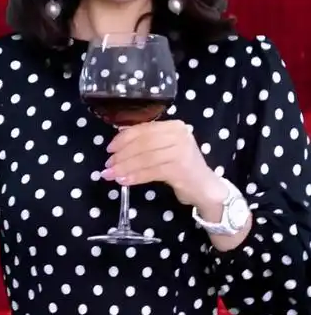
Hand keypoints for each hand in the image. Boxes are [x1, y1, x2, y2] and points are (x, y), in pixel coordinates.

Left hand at [101, 120, 226, 210]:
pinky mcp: (181, 168)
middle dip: (122, 155)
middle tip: (108, 165)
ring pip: (145, 157)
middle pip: (143, 143)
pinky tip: (125, 181)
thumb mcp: (164, 150)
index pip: (143, 129)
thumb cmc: (181, 168)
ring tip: (112, 175)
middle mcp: (179, 134)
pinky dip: (136, 176)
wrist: (205, 188)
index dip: (123, 139)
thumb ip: (146, 143)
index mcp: (173, 126)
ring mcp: (182, 150)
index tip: (109, 149)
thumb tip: (117, 144)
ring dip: (125, 167)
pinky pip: (152, 171)